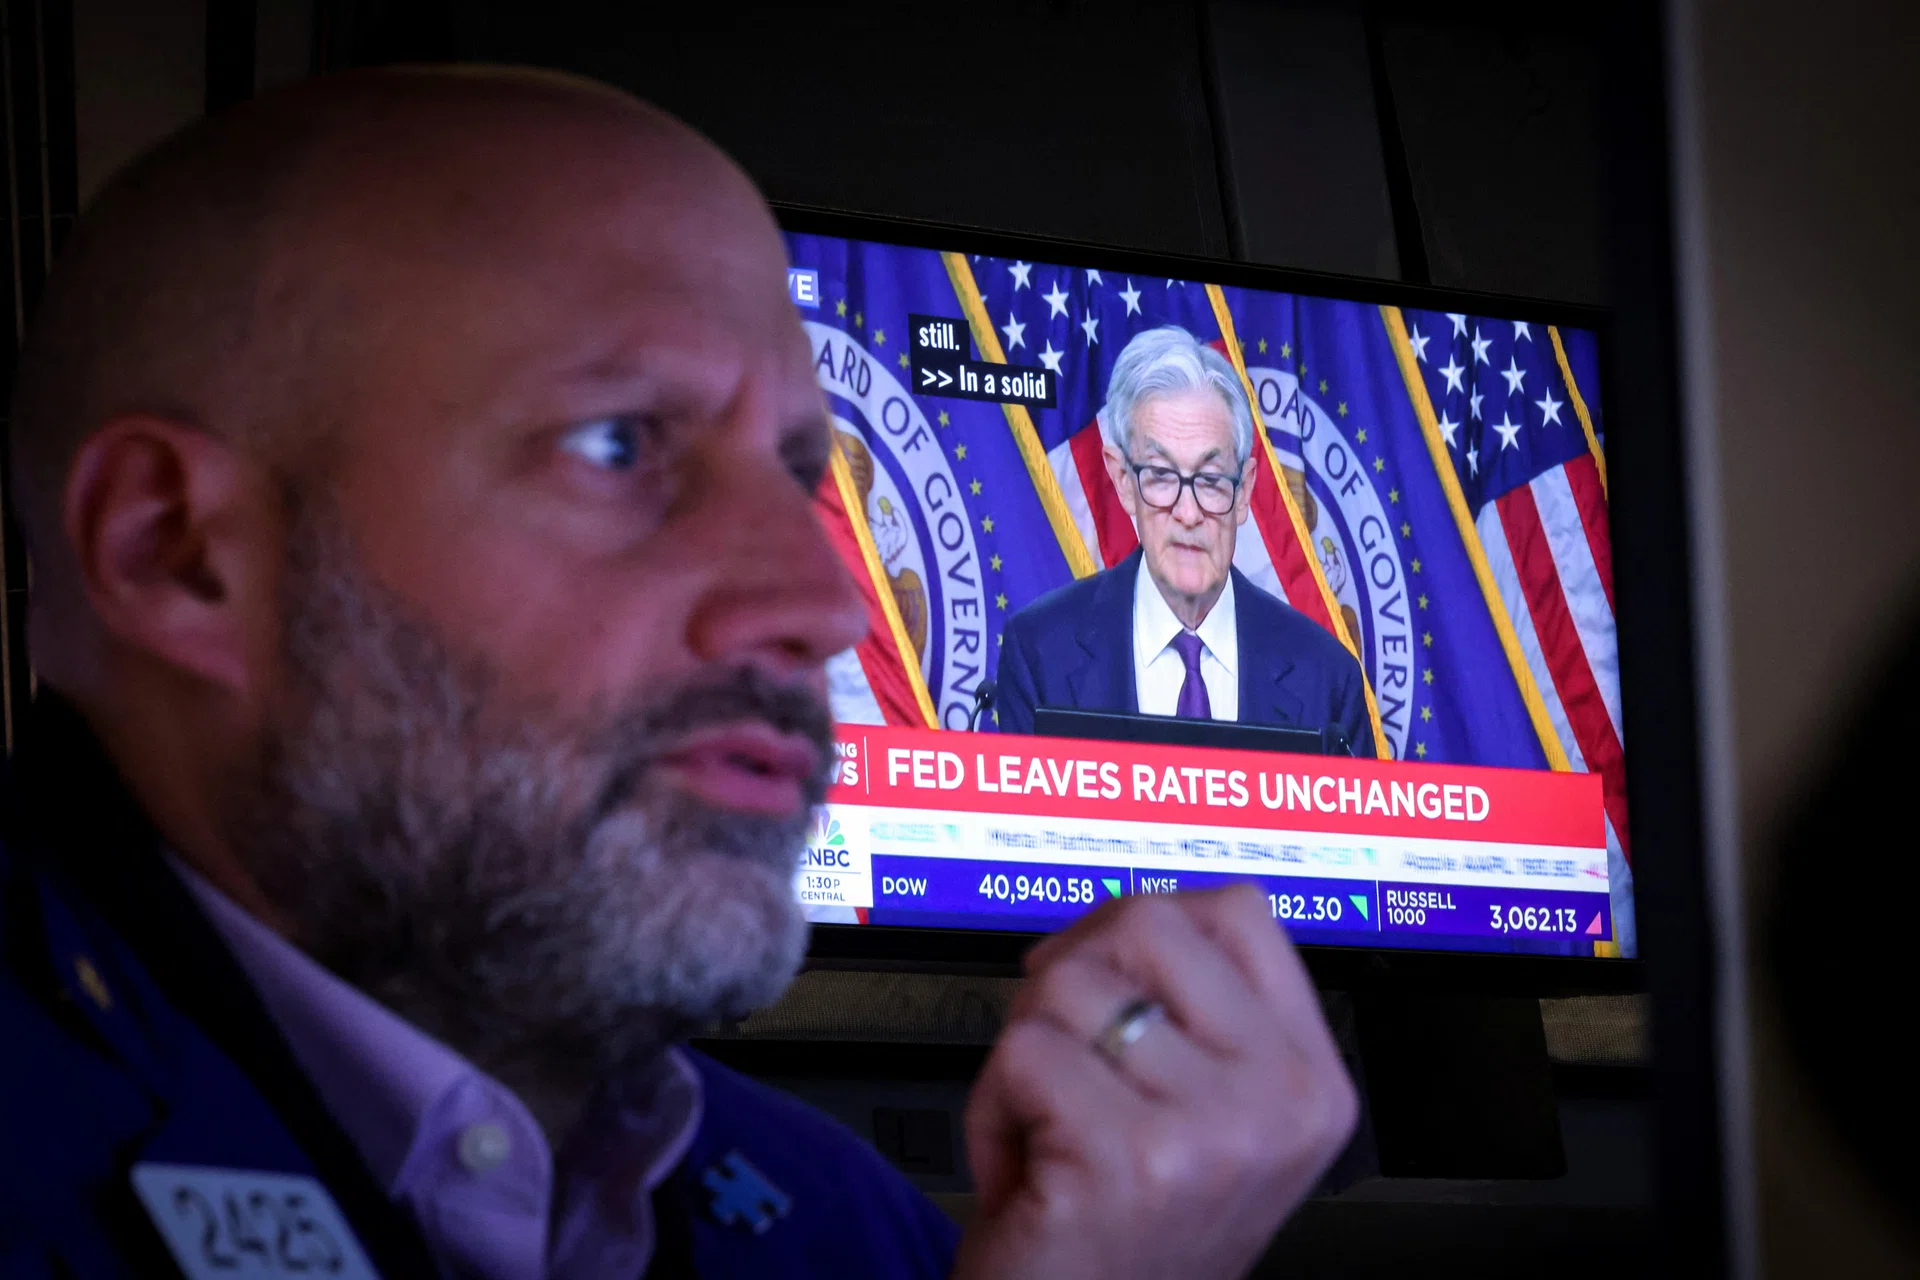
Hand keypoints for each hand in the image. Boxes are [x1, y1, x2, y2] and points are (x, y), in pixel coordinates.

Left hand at [952, 886, 1357, 1279]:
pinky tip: (1026, 1163)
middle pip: (1149, 924)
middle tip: (1059, 1045)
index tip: (1105, 967)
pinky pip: (1024, 1052)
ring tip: (1047, 1123)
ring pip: (1069, 984)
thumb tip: (1120, 916)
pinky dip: (993, 1102)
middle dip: (1072, 973)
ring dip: (1024, 1050)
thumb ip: (1194, 1014)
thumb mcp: (1207, 1119)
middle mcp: (1279, 1101)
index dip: (1146, 923)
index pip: (1241, 913)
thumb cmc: (1128, 1235)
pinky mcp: (1129, 1158)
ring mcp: (1211, 1131)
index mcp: (1309, 1079)